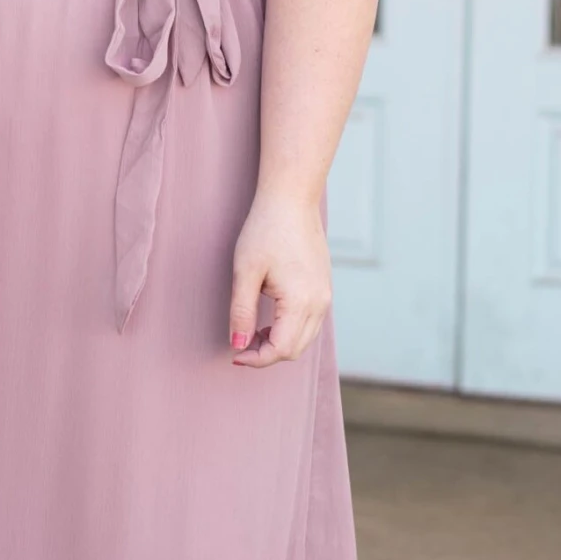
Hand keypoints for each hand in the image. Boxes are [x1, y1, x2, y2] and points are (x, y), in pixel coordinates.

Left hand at [228, 192, 331, 367]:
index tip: (234, 354)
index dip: (256, 358)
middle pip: (296, 349)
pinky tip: (270, 319)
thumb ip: (241, 312)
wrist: (291, 200)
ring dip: (280, 343)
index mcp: (301, 301)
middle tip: (241, 344)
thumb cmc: (265, 230)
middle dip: (267, 354)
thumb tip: (237, 345)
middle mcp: (320, 303)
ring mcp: (326, 296)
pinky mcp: (325, 288)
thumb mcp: (245, 272)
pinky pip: (311, 323)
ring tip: (253, 330)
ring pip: (306, 339)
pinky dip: (291, 330)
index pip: (281, 349)